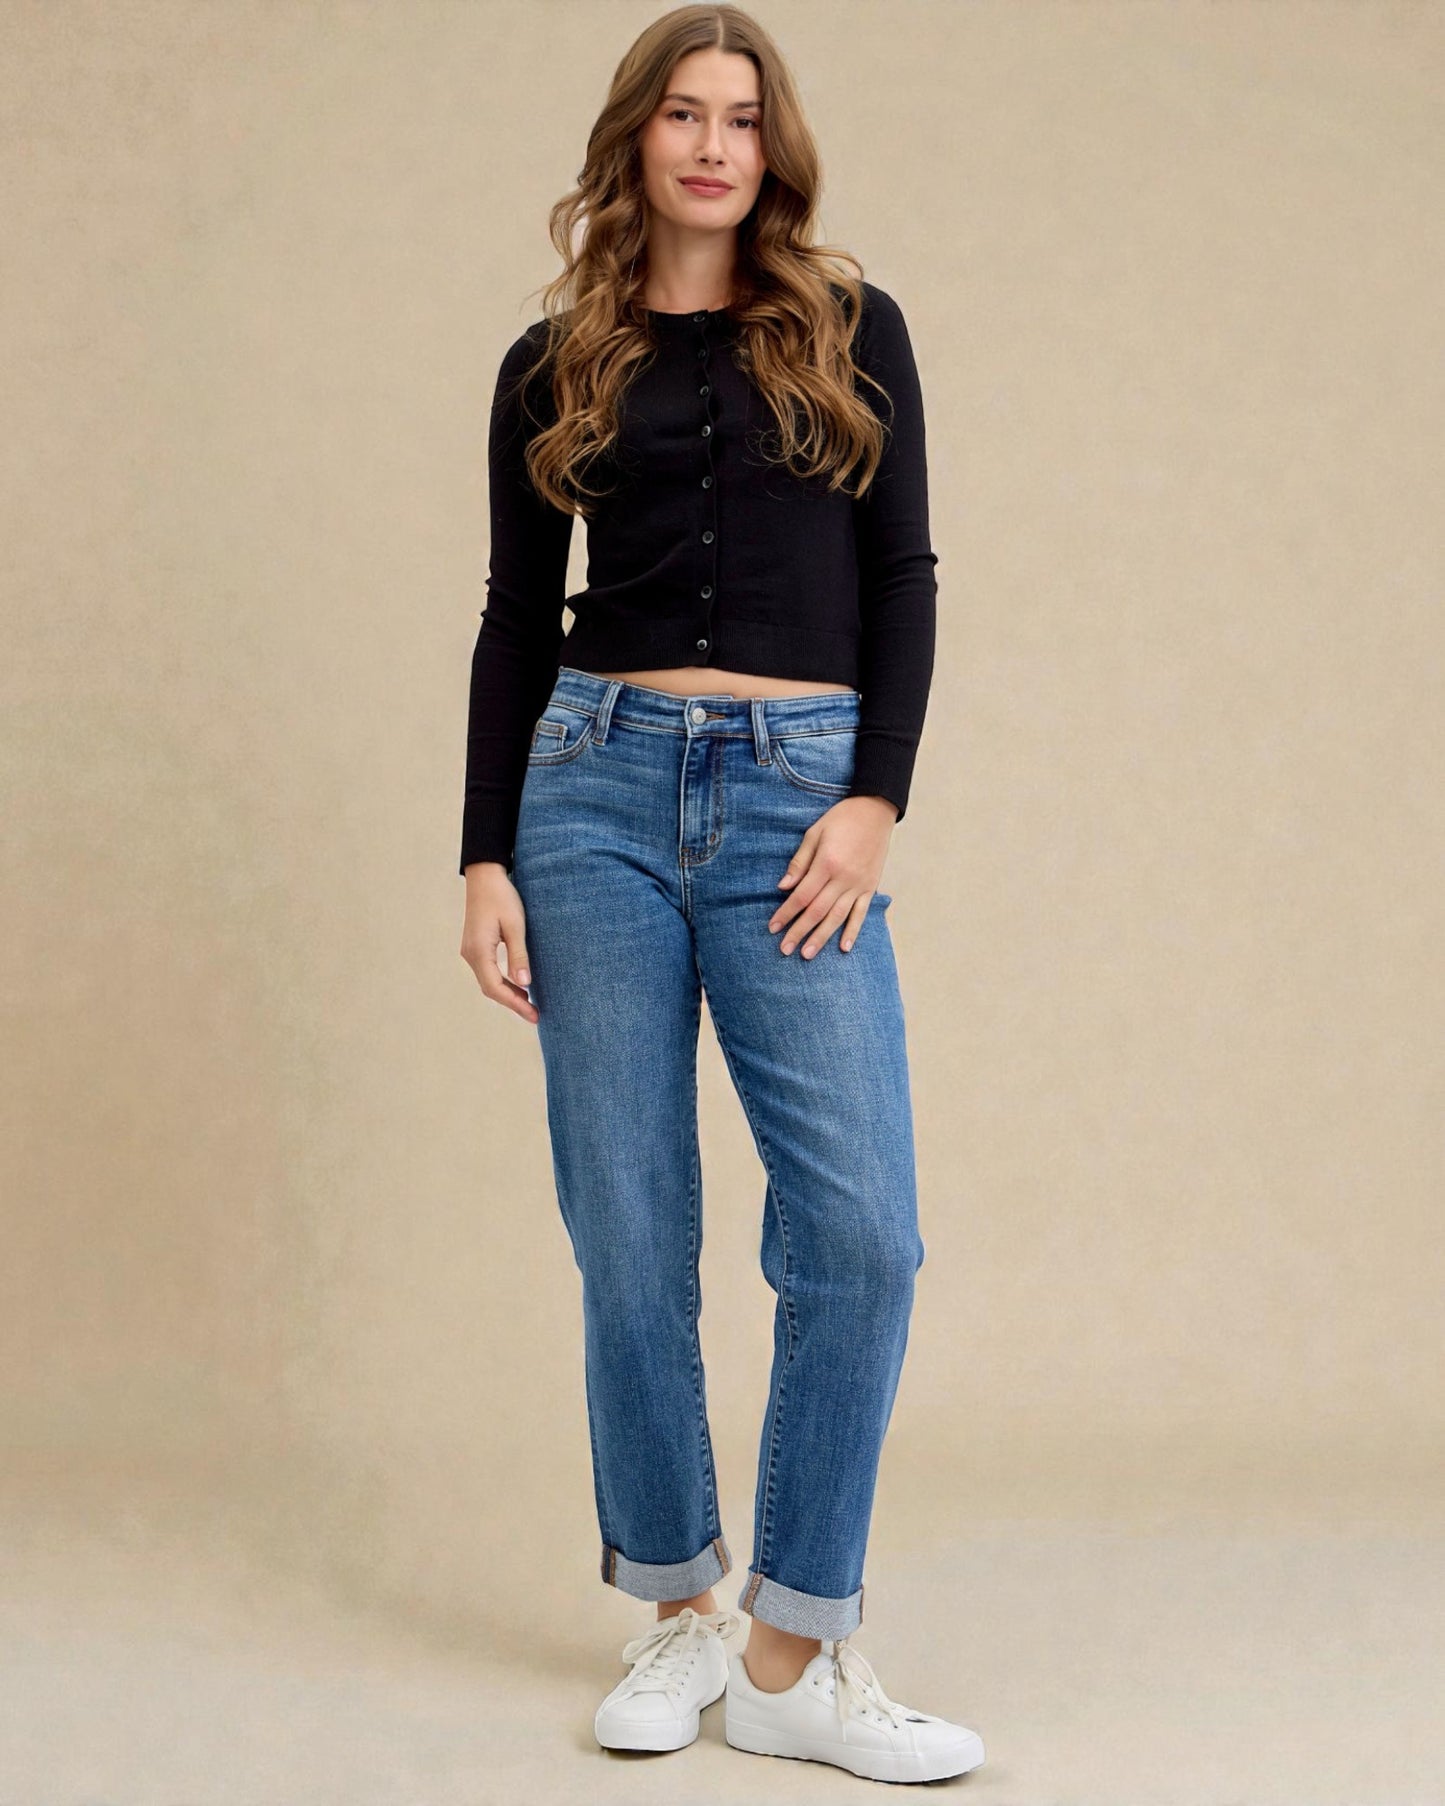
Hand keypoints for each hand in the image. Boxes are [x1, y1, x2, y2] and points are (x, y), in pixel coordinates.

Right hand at [460, 862, 538, 1022]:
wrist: (485, 876)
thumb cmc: (502, 897)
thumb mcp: (515, 925)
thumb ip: (519, 955)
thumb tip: (524, 984)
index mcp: (479, 951)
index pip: (496, 988)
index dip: (515, 1004)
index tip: (534, 1014)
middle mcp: (470, 954)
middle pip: (490, 989)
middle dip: (512, 1003)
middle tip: (535, 1014)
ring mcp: (470, 951)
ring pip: (488, 981)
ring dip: (507, 994)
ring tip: (530, 1003)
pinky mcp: (475, 946)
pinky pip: (487, 971)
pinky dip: (502, 982)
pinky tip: (518, 985)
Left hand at [769, 794, 896, 957]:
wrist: (876, 810)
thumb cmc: (841, 819)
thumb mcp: (815, 833)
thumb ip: (799, 862)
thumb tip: (783, 886)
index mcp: (827, 863)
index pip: (802, 896)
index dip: (786, 913)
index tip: (773, 927)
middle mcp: (844, 878)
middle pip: (817, 911)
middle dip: (799, 931)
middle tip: (785, 949)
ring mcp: (859, 884)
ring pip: (837, 917)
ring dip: (821, 937)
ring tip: (807, 954)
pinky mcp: (870, 886)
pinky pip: (861, 913)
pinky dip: (853, 931)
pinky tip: (843, 947)